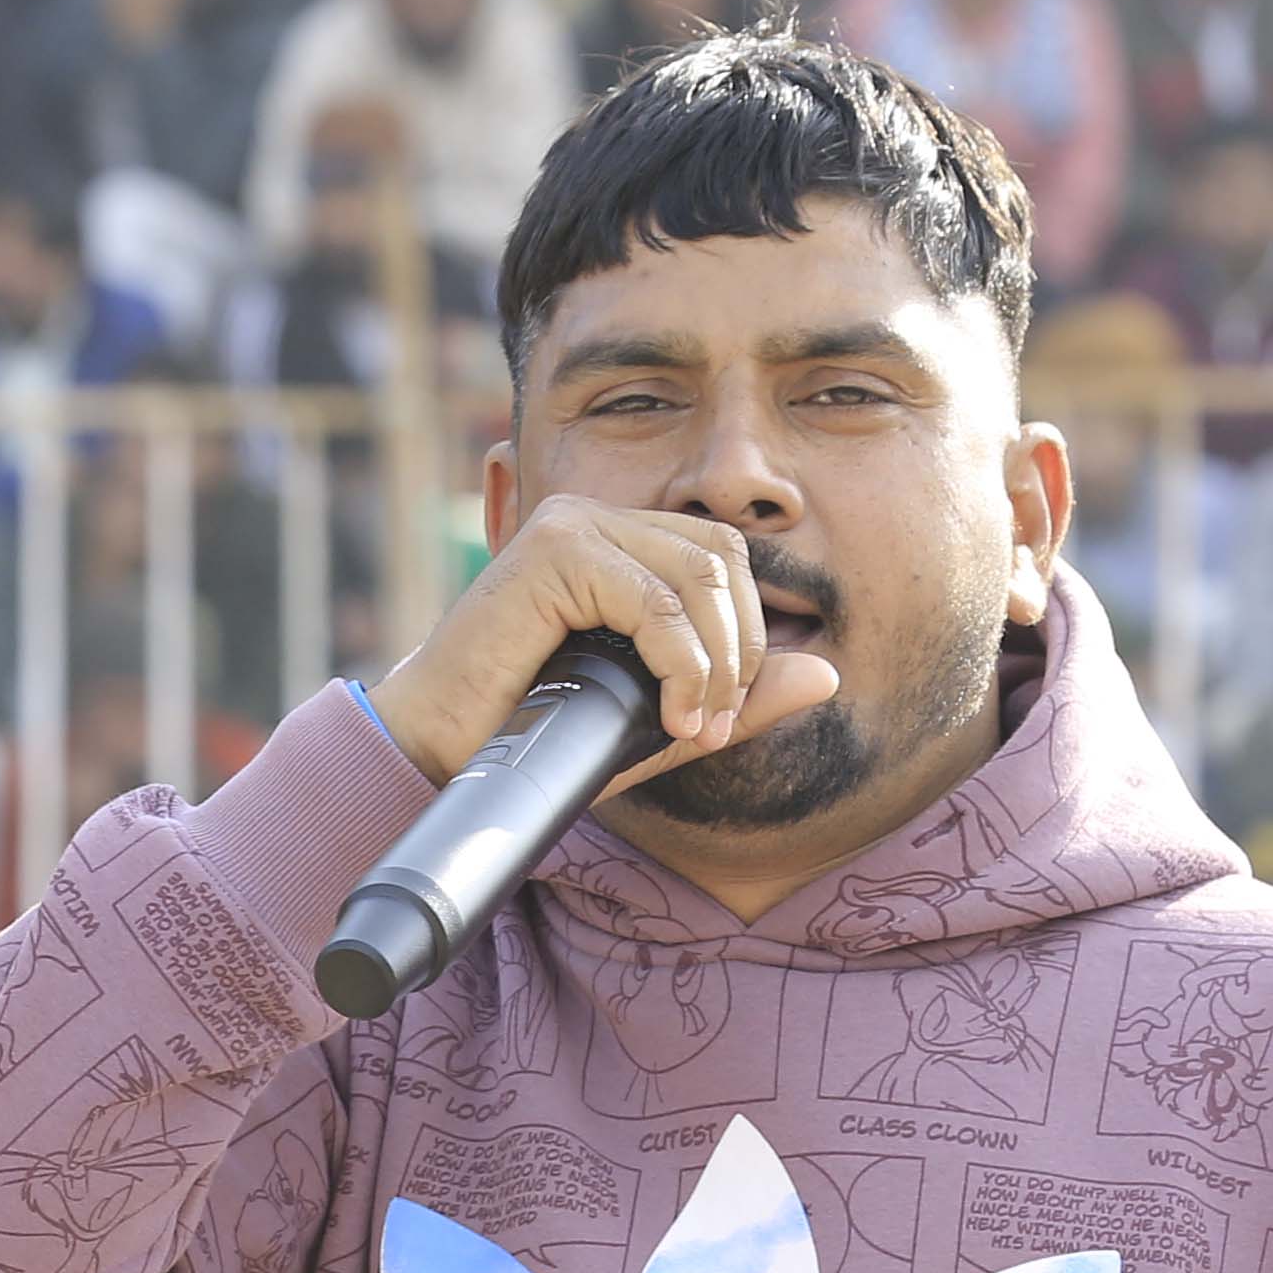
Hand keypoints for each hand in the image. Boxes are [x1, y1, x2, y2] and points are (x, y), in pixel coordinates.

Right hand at [363, 492, 848, 798]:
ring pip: (702, 574)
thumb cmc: (540, 736)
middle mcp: (596, 517)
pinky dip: (682, 663)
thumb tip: (830, 674)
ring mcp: (573, 524)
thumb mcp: (658, 718)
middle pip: (727, 557)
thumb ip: (737, 696)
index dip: (749, 641)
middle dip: (741, 650)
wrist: (441, 755)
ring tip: (691, 725)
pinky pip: (657, 598)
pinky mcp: (553, 548)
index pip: (728, 560)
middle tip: (711, 726)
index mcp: (620, 541)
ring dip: (716, 662)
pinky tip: (670, 713)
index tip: (719, 721)